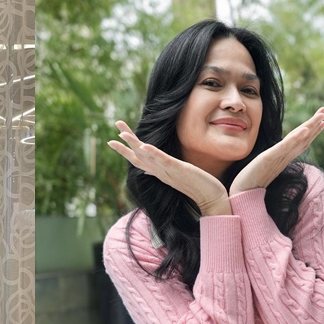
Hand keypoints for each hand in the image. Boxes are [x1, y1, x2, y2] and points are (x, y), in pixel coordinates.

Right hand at [108, 121, 231, 215]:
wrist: (212, 200)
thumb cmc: (197, 187)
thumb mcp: (176, 176)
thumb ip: (161, 170)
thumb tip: (148, 169)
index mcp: (159, 172)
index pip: (137, 160)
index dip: (124, 150)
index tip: (111, 141)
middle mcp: (160, 172)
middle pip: (138, 155)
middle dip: (125, 141)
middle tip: (115, 124)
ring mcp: (168, 171)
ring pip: (147, 156)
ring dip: (134, 144)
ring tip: (123, 133)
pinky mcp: (179, 169)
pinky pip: (163, 160)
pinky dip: (153, 153)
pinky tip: (144, 145)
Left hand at [229, 108, 323, 194]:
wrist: (241, 195)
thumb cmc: (248, 184)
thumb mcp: (262, 169)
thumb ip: (269, 163)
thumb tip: (271, 160)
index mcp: (283, 159)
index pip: (301, 142)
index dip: (312, 132)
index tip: (323, 122)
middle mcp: (284, 158)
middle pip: (304, 139)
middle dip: (315, 124)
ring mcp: (278, 158)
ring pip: (299, 140)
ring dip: (311, 127)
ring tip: (322, 117)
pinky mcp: (269, 158)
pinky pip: (285, 147)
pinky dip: (296, 138)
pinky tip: (305, 129)